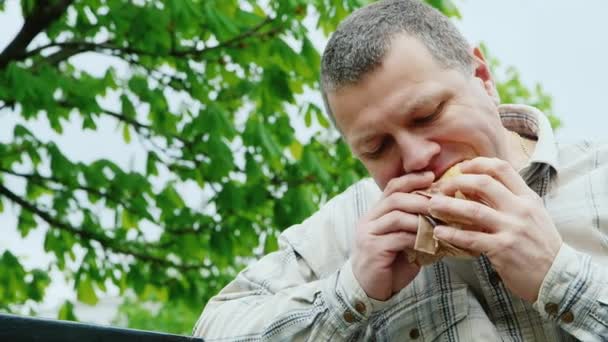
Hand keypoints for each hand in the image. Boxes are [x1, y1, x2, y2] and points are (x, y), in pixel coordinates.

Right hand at [351, 171, 433, 300]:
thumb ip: (413, 226)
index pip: (391, 187)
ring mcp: (368, 234)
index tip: (432, 176)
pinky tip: (431, 242)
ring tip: (439, 222)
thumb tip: (441, 214)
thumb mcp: (402, 241)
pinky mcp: (373, 249)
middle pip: (395, 198)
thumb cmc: (389, 265)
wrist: (368, 291)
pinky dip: (418, 238)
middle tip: (442, 202)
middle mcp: (369, 220)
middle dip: (421, 198)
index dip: (411, 179)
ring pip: (397, 216)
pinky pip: (399, 237)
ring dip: (421, 218)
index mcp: (375, 214)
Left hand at [428, 157, 561, 301]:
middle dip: (457, 182)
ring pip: (473, 210)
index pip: (502, 168)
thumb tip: (476, 187)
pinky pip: (471, 238)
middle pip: (484, 183)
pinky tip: (438, 232)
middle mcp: (520, 209)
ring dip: (448, 206)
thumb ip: (509, 200)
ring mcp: (512, 229)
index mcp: (527, 198)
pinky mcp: (503, 249)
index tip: (460, 168)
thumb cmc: (541, 245)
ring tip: (431, 206)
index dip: (477, 164)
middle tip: (440, 188)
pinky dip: (452, 234)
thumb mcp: (532, 215)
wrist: (558, 276)